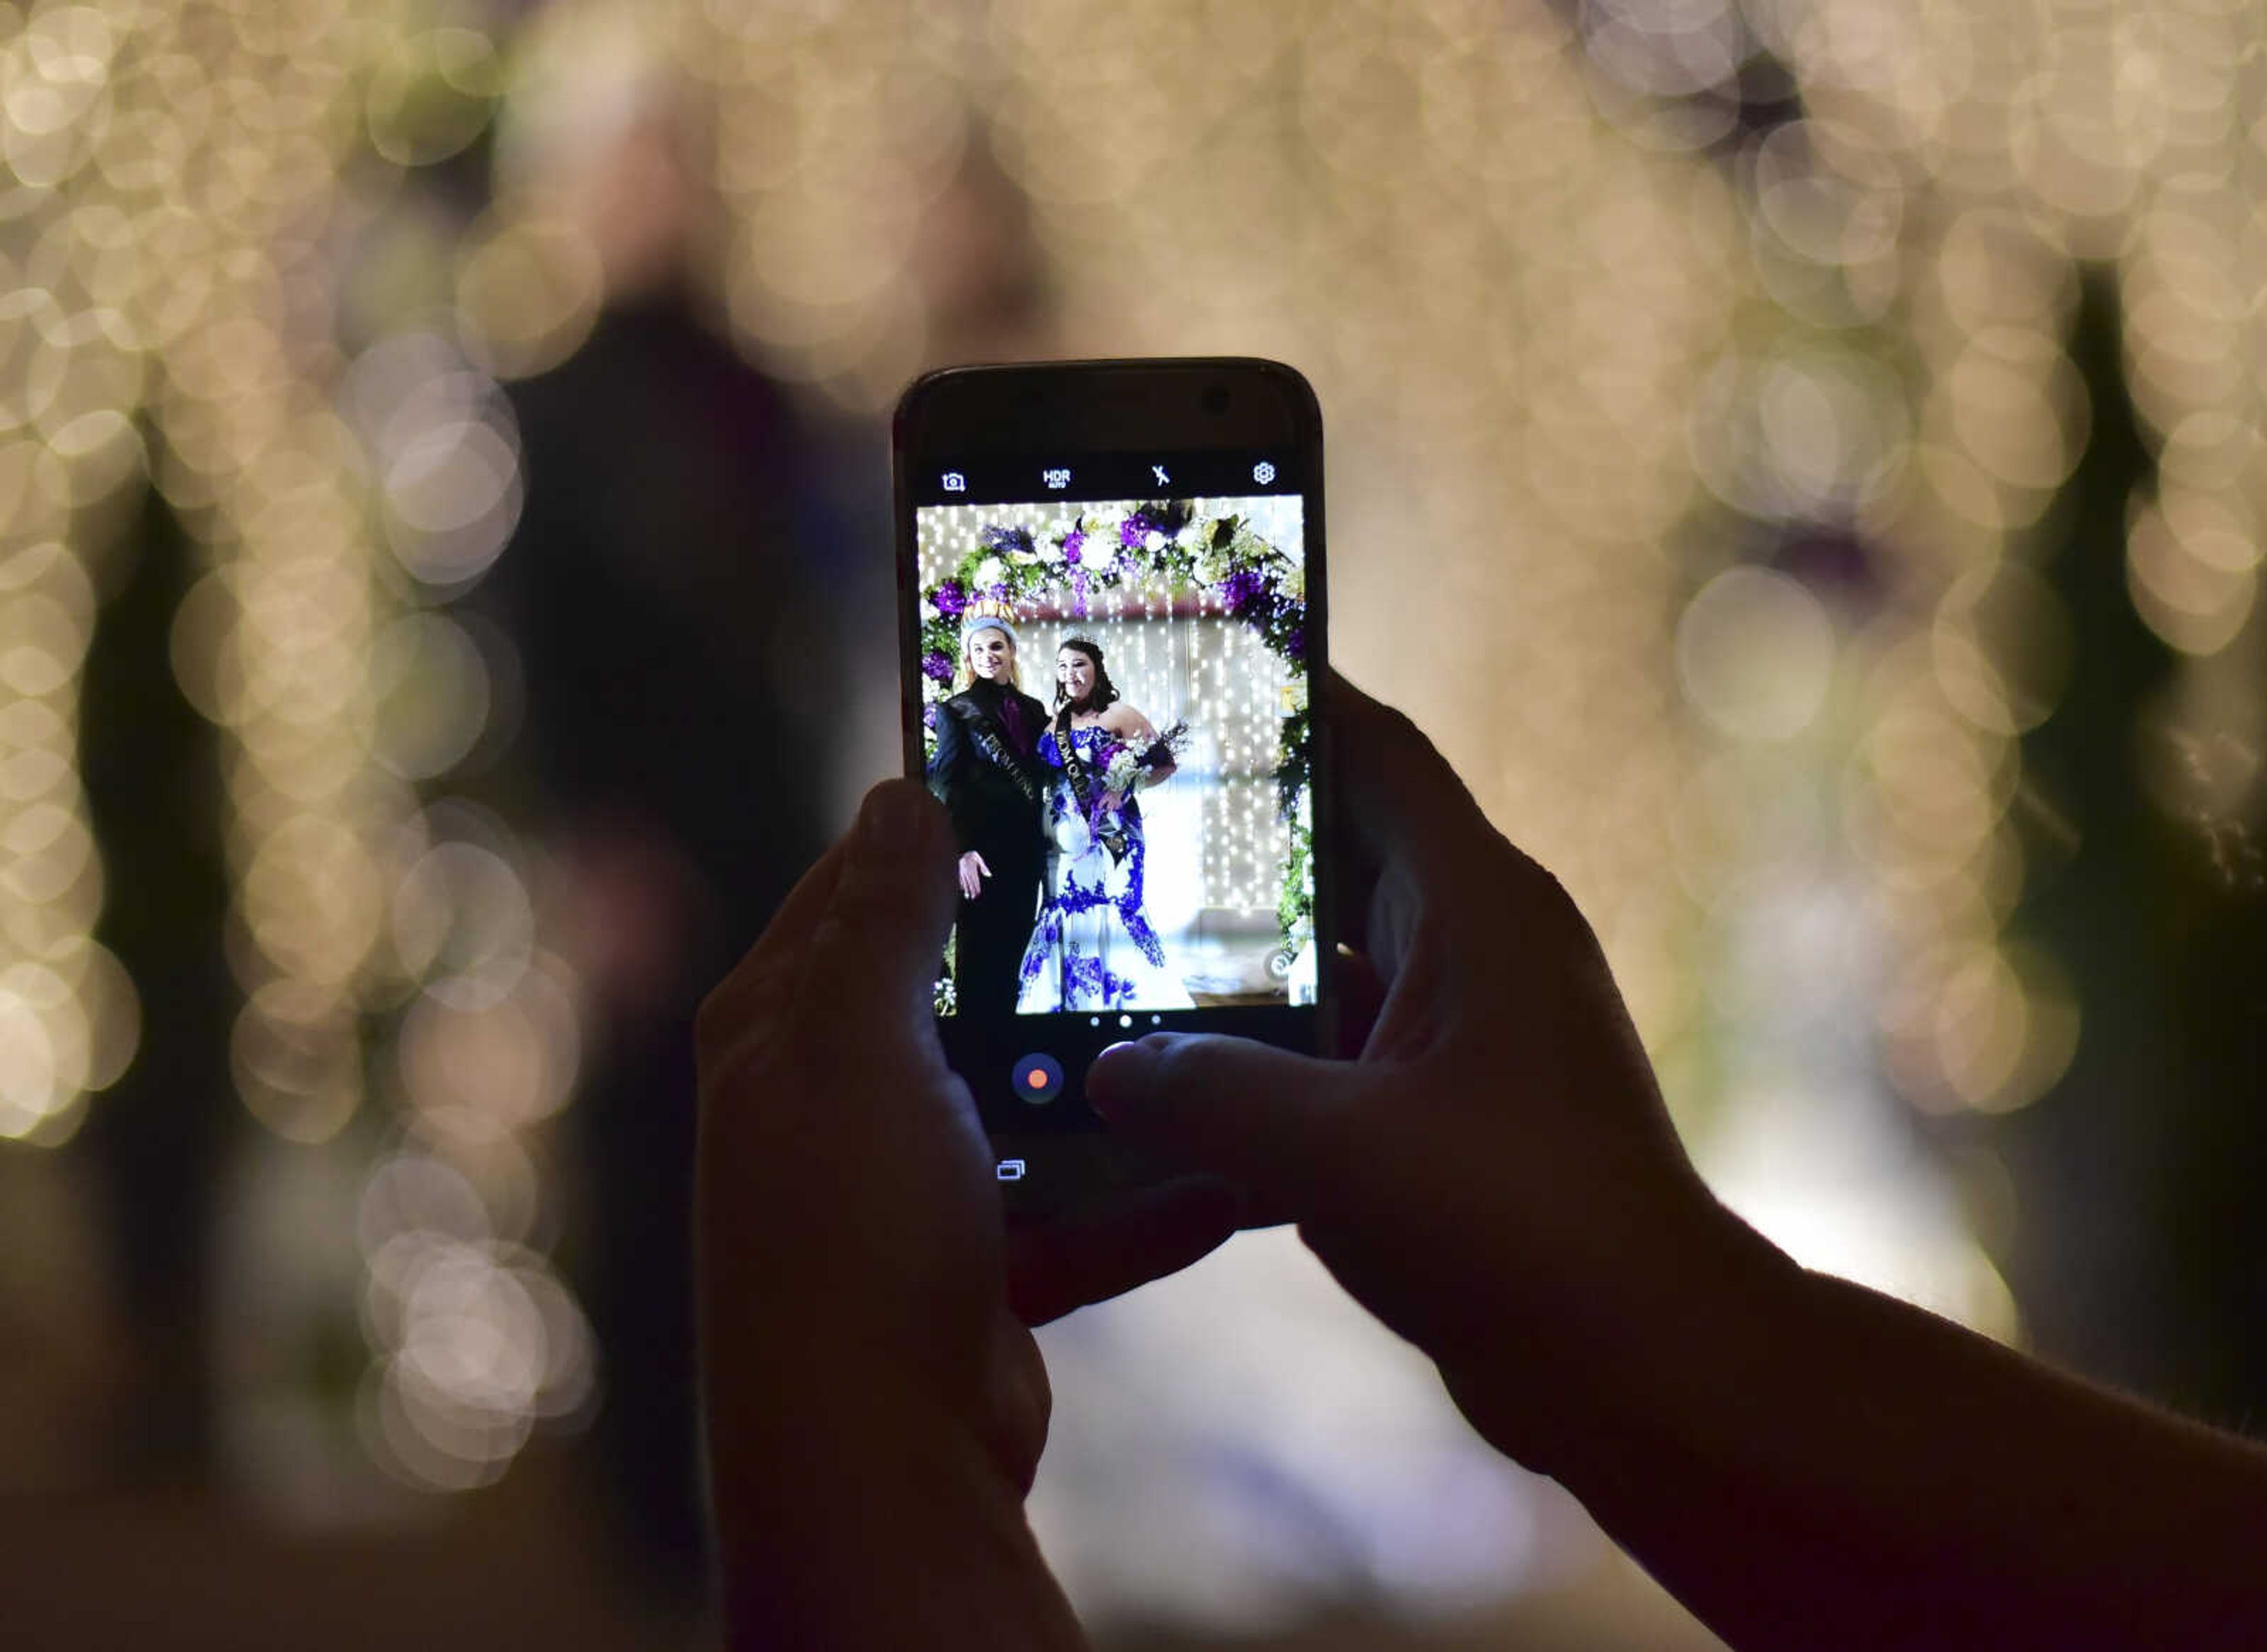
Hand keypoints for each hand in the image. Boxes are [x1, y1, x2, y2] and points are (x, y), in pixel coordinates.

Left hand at [696, 782, 1238, 1647]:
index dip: (932, 829)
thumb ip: (885, 924)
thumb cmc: (848, 1237)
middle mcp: (830, 1103)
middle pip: (951, 991)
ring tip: (1207, 1024)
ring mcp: (906, 1191)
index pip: (852, 890)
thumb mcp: (861, 1049)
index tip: (1034, 780)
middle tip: (1148, 891)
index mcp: (778, 1032)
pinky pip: (1072, 1210)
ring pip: (1024, 1100)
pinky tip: (1221, 1174)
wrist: (878, 1460)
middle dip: (1039, 951)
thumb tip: (900, 793)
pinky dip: (1138, 1201)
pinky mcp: (976, 1268)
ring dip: (1103, 1081)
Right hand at [957, 847, 990, 898]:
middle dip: (972, 891)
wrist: (963, 852)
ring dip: (966, 890)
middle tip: (973, 898)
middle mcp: (967, 872)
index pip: (975, 881)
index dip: (976, 887)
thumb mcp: (979, 859)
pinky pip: (961, 879)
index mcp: (972, 870)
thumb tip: (989, 875)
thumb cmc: (973, 856)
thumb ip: (984, 868)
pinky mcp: (960, 872)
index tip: (978, 893)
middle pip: (970, 883)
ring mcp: (962, 873)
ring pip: (964, 882)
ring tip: (967, 896)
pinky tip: (963, 889)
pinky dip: (962, 884)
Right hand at [1086, 675, 1748, 1466]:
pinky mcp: (1442, 1121)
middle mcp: (1471, 954)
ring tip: (1107, 954)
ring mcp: (1459, 1040)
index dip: (1289, 698)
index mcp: (1474, 910)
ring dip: (1228, 969)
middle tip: (1104, 818)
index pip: (1374, 753)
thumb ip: (1210, 1094)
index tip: (1190, 668)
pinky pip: (1327, 1062)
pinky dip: (1255, 1070)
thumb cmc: (1527, 1232)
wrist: (1648, 1370)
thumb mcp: (1344, 1149)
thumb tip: (1106, 1070)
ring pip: (1320, 967)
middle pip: (1331, 855)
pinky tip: (1163, 1103)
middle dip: (1226, 839)